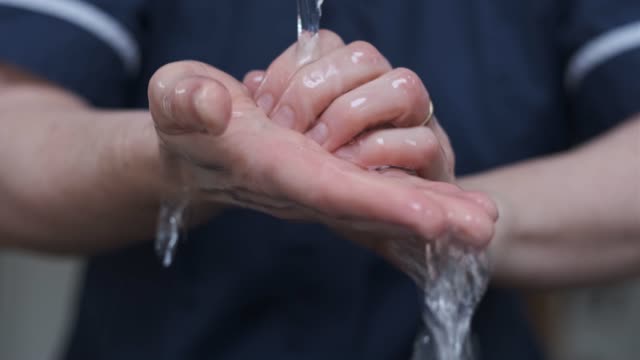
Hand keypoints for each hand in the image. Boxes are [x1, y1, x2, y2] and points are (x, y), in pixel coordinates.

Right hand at [147, 51, 495, 261]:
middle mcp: (306, 176)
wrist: (195, 141)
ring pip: (383, 172)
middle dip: (426, 212)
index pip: (330, 189)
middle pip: (374, 196)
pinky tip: (449, 190)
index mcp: (271, 168)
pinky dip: (413, 172)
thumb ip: (184, 102)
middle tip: (484, 227)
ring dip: (416, 174)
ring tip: (470, 207)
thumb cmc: (182, 122)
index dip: (378, 203)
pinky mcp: (332, 152)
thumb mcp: (173, 99)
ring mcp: (324, 166)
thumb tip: (214, 105)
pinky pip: (379, 159)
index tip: (433, 220)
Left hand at [243, 30, 454, 181]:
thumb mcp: (296, 149)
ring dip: (352, 117)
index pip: (327, 45)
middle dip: (316, 91)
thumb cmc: (336, 184)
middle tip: (291, 133)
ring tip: (324, 152)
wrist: (383, 230)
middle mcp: (388, 93)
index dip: (292, 69)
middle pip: (363, 57)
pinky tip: (351, 170)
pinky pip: (421, 143)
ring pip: (403, 86)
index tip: (264, 109)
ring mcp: (419, 124)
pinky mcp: (437, 164)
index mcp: (353, 82)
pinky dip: (380, 153)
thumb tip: (253, 83)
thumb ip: (278, 114)